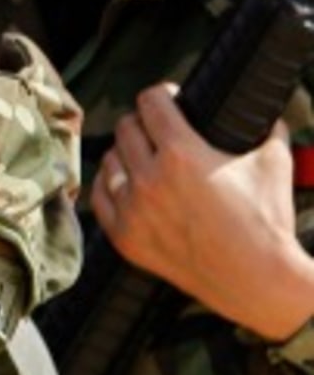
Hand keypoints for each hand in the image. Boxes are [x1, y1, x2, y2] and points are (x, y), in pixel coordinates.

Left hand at [93, 83, 313, 339]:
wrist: (258, 281)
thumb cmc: (267, 222)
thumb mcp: (274, 162)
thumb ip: (266, 128)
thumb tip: (265, 110)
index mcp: (181, 154)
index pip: (151, 102)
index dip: (162, 93)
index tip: (169, 97)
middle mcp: (148, 179)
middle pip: (126, 127)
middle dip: (144, 121)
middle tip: (157, 126)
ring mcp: (132, 209)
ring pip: (109, 159)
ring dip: (125, 152)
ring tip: (142, 154)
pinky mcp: (124, 236)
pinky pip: (100, 196)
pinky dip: (110, 184)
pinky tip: (123, 180)